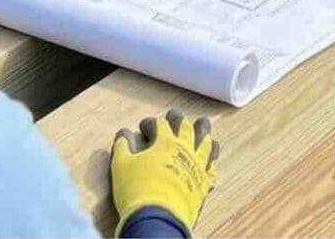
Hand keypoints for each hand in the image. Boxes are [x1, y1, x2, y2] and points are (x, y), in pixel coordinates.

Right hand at [111, 109, 219, 235]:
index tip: (143, 128)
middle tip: (174, 116)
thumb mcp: (121, 164)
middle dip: (178, 119)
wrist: (157, 217)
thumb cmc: (137, 189)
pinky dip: (212, 161)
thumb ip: (122, 145)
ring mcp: (197, 166)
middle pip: (186, 127)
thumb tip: (123, 134)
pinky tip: (211, 159)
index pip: (160, 125)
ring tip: (203, 127)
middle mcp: (185, 150)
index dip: (151, 123)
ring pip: (206, 144)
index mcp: (165, 142)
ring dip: (203, 134)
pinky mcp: (203, 184)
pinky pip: (212, 169)